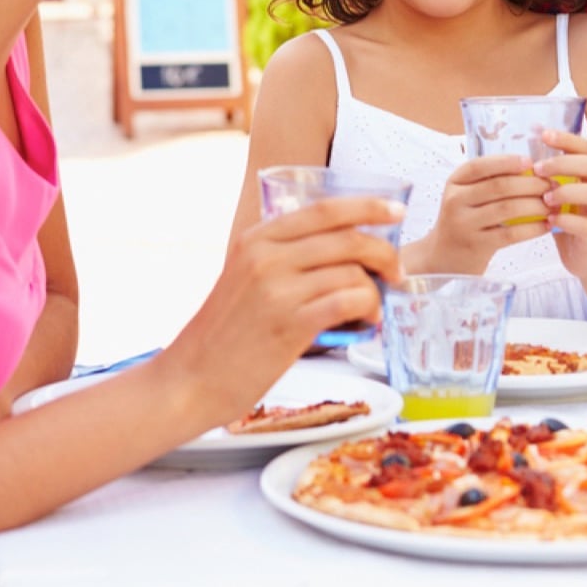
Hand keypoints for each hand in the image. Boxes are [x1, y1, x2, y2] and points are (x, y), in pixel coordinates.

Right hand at [161, 196, 402, 428]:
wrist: (190, 380)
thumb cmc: (223, 336)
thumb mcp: (245, 279)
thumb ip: (285, 260)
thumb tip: (346, 255)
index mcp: (256, 239)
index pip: (324, 209)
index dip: (367, 206)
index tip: (396, 210)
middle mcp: (266, 256)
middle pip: (348, 238)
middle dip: (384, 253)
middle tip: (396, 273)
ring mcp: (277, 289)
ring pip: (353, 272)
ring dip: (376, 292)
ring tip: (372, 311)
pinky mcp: (290, 323)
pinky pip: (349, 301)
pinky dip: (369, 310)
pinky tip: (366, 323)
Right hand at [419, 154, 555, 272]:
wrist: (444, 257)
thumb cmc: (464, 220)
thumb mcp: (467, 196)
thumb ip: (489, 181)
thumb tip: (532, 167)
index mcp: (455, 182)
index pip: (480, 166)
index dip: (507, 162)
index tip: (530, 162)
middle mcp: (456, 201)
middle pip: (499, 186)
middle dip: (531, 184)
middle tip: (551, 186)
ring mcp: (464, 224)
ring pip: (507, 209)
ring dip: (536, 205)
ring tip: (553, 205)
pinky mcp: (477, 245)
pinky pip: (511, 234)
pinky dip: (532, 228)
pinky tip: (546, 225)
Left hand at [536, 129, 586, 278]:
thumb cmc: (571, 217)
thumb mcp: (561, 190)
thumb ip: (549, 170)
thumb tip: (527, 139)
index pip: (586, 147)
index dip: (567, 139)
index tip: (544, 134)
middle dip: (564, 163)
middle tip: (538, 169)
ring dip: (568, 192)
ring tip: (546, 198)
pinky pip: (586, 225)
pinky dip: (567, 221)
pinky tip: (550, 220)